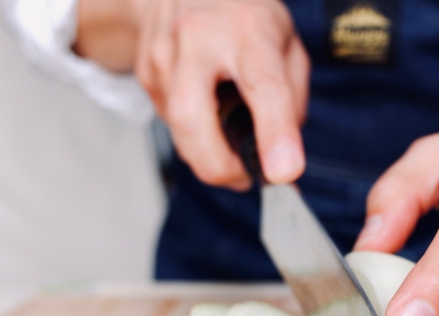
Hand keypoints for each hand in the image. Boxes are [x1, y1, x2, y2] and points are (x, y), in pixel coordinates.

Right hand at [75, 0, 308, 188]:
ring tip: (230, 143)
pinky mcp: (146, 73)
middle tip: (246, 176)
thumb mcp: (287, 43)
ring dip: (208, 155)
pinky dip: (194, 135)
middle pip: (194, 120)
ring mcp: (163, 54)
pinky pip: (170, 124)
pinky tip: (208, 114)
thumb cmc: (246, 16)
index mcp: (248, 29)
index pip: (262, 87)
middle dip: (220, 167)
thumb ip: (293, 97)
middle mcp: (198, 37)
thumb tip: (282, 156)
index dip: (274, 134)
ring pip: (179, 131)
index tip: (283, 172)